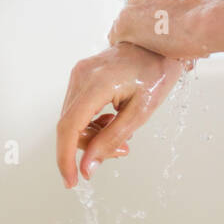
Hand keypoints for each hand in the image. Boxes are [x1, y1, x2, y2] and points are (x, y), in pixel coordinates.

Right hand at [56, 41, 190, 187]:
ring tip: (121, 138)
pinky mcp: (81, 74)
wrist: (159, 41)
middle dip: (90, 147)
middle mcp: (81, 76)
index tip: (71, 182)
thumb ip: (111, 139)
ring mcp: (79, 73)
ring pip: (72, 119)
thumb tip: (87, 168)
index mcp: (95, 83)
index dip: (65, 158)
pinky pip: (77, 108)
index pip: (68, 127)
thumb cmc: (156, 71)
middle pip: (70, 126)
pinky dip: (91, 122)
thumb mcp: (140, 111)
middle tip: (121, 152)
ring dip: (92, 136)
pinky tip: (111, 122)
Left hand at [107, 0, 223, 58]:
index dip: (163, 13)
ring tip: (155, 51)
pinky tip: (139, 55)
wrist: (208, 23)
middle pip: (142, 10)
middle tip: (166, 42)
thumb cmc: (217, 3)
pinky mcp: (125, 25)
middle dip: (151, 24)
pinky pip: (117, 36)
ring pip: (130, 23)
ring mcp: (134, 6)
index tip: (173, 26)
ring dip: (139, 35)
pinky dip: (126, 45)